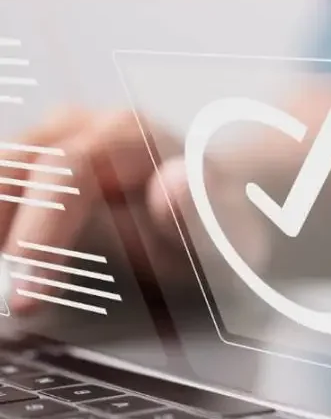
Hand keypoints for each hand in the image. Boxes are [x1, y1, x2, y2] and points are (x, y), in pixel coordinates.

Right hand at [0, 107, 267, 312]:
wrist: (215, 200)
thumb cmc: (211, 221)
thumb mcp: (220, 229)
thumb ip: (199, 213)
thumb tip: (172, 187)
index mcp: (129, 136)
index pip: (66, 171)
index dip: (39, 232)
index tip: (27, 291)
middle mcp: (86, 125)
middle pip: (16, 165)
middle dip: (0, 232)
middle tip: (4, 294)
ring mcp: (57, 136)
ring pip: (2, 169)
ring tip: (3, 281)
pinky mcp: (38, 156)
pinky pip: (4, 180)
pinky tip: (3, 258)